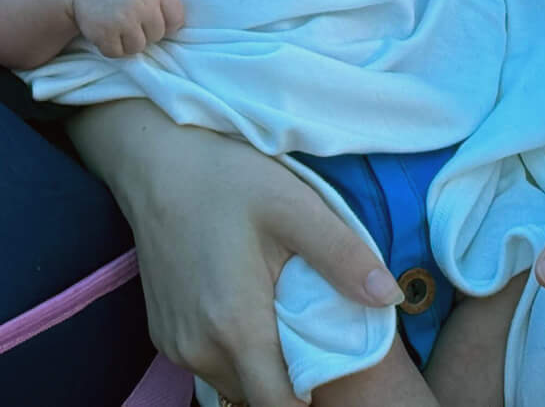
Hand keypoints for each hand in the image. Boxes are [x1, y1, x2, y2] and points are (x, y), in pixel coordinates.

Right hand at [68, 0, 182, 57]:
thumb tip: (177, 29)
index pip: (176, 20)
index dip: (165, 23)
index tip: (150, 17)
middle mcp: (143, 3)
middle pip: (157, 36)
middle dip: (143, 31)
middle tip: (126, 17)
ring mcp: (124, 19)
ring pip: (138, 47)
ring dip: (126, 41)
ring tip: (115, 23)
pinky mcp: (105, 33)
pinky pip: (117, 53)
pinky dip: (109, 46)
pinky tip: (103, 29)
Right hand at [73, 101, 401, 406]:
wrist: (154, 162)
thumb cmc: (225, 179)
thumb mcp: (293, 206)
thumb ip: (342, 256)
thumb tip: (390, 298)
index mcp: (235, 327)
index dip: (312, 397)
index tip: (329, 365)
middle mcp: (199, 349)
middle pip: (258, 397)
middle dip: (291, 378)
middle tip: (310, 329)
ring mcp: (176, 344)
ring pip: (233, 382)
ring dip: (260, 365)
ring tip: (278, 312)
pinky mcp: (162, 334)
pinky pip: (208, 363)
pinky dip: (232, 351)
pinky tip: (246, 305)